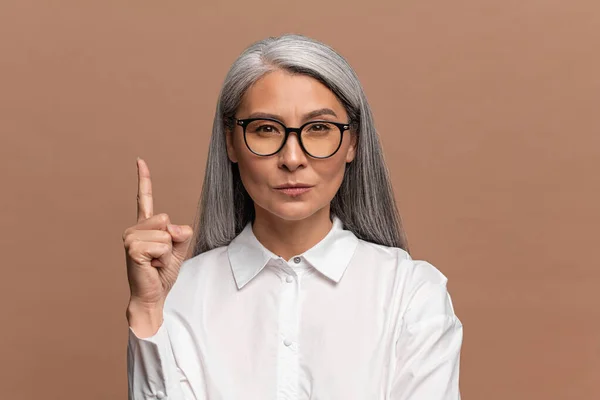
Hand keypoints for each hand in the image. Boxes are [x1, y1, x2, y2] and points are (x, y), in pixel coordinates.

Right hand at [123, 158, 193, 311]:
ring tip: (155, 262)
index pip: (145, 198)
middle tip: (160, 256)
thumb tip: (173, 228)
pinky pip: (161, 245)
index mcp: (145, 225)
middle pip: (165, 219)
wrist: (152, 295)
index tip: (140, 160)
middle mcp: (134, 228)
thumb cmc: (162, 272)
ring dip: (167, 252)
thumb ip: (181, 233)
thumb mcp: (179, 249)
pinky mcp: (132, 248)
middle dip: (171, 241)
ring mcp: (130, 237)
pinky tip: (151, 265)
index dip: (144, 179)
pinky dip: (163, 258)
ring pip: (165, 234)